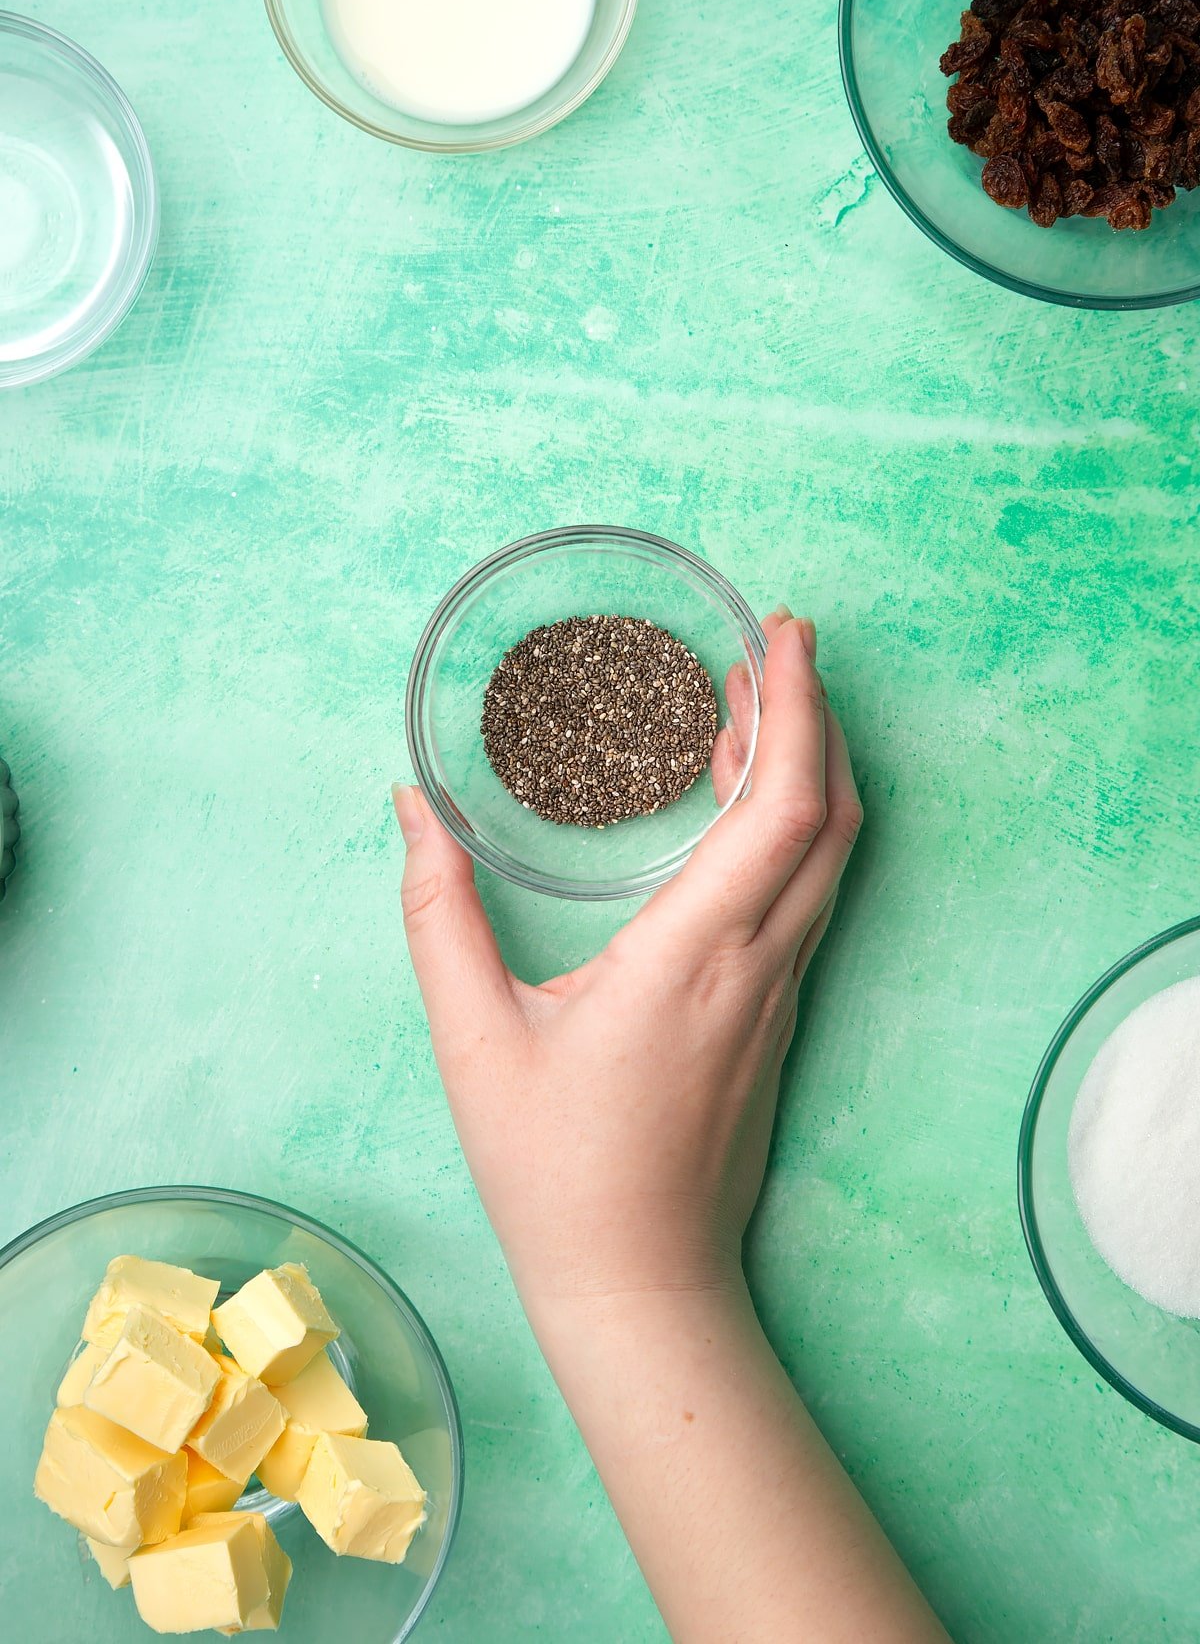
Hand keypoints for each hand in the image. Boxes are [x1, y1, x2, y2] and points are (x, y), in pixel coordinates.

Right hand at [393, 609, 862, 1314]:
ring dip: (808, 766)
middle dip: (813, 712)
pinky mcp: (776, 1017)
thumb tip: (412, 808)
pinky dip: (795, 824)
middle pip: (828, 813)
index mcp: (694, 956)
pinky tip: (743, 807)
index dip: (797, 707)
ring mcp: (778, 993)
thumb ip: (438, 915)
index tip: (783, 634)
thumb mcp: (475, 1041)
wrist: (643, 1288)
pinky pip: (809, 893)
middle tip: (773, 641)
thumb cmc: (556, 1174)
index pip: (784, 804)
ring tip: (753, 701)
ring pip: (830, 854)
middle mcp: (757, 965)